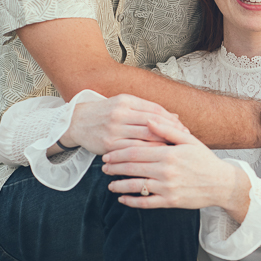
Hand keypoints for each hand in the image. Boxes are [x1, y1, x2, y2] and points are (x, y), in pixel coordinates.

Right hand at [60, 95, 186, 153]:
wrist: (76, 122)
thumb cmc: (105, 113)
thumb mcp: (124, 104)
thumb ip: (147, 109)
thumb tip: (174, 117)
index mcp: (126, 101)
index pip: (156, 110)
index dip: (172, 121)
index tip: (184, 129)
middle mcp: (120, 113)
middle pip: (153, 124)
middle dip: (171, 133)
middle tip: (184, 142)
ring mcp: (114, 129)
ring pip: (145, 138)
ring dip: (162, 145)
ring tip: (174, 152)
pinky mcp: (109, 144)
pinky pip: (133, 150)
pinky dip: (147, 154)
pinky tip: (156, 159)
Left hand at [102, 118, 251, 220]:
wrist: (221, 184)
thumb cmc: (205, 160)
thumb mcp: (189, 141)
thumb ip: (167, 130)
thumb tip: (148, 120)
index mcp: (168, 154)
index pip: (135, 152)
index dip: (118, 153)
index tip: (108, 154)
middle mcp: (166, 171)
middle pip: (132, 168)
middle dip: (115, 168)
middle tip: (104, 167)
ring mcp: (167, 188)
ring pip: (136, 186)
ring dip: (119, 186)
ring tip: (110, 185)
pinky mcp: (170, 202)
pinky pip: (146, 203)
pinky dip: (132, 202)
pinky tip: (122, 200)